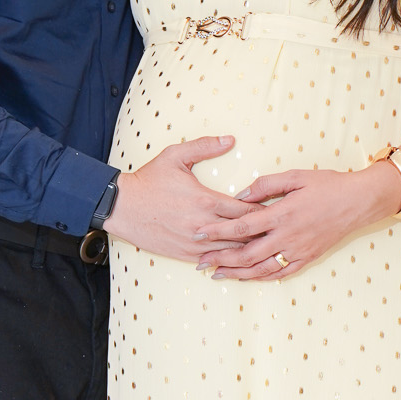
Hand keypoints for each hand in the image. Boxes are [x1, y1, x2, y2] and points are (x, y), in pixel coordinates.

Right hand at [108, 137, 272, 261]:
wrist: (121, 206)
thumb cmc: (149, 180)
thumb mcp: (175, 156)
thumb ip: (205, 146)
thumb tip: (230, 139)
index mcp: (206, 200)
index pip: (247, 210)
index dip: (265, 211)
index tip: (277, 210)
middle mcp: (203, 225)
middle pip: (244, 234)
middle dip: (262, 233)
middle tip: (279, 231)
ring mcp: (194, 242)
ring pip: (231, 252)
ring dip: (249, 249)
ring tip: (266, 248)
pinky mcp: (184, 254)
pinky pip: (213, 260)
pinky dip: (228, 259)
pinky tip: (241, 260)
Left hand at [197, 162, 400, 280]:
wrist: (360, 202)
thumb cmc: (328, 185)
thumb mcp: (296, 176)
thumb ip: (265, 184)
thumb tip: (240, 196)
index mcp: (282, 214)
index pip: (241, 226)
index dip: (216, 232)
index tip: (197, 234)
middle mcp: (288, 236)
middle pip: (246, 254)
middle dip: (220, 259)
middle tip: (199, 262)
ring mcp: (298, 250)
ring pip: (261, 269)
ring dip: (236, 273)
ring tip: (216, 274)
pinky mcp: (307, 258)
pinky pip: (280, 273)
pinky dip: (261, 278)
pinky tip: (246, 278)